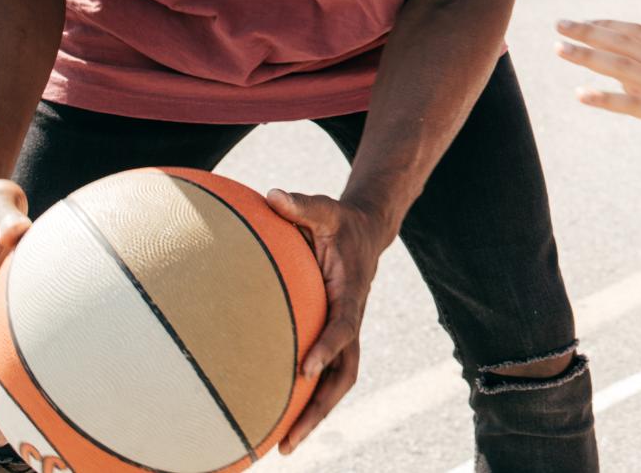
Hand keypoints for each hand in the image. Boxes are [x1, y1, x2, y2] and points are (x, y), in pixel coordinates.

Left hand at [264, 188, 392, 453]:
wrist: (368, 232)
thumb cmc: (339, 222)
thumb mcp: (324, 208)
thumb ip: (302, 205)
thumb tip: (273, 195)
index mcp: (351, 291)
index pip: (344, 325)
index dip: (327, 348)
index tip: (303, 371)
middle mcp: (352, 319)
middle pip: (345, 374)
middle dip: (320, 409)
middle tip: (290, 439)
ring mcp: (346, 332)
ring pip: (337, 382)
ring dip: (315, 415)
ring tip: (282, 446)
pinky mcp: (335, 338)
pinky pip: (324, 374)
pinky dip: (306, 399)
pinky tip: (275, 416)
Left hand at [557, 19, 640, 166]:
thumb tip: (623, 80)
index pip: (635, 30)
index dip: (606, 23)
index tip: (584, 22)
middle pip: (620, 40)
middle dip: (587, 30)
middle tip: (559, 24)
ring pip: (618, 64)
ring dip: (585, 55)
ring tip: (558, 48)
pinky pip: (628, 103)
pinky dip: (602, 97)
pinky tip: (580, 94)